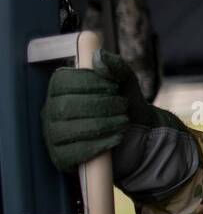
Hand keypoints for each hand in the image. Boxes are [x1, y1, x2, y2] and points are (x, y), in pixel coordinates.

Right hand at [42, 50, 184, 172]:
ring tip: (124, 121)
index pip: (62, 82)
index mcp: (61, 89)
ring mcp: (54, 135)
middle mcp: (52, 111)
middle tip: (122, 106)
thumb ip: (115, 67)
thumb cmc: (125, 105)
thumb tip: (99, 56)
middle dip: (99, 105)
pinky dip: (98, 144)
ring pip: (68, 130)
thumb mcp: (125, 83)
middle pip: (65, 106)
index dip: (88, 83)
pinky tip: (116, 138)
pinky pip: (73, 153)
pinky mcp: (61, 157)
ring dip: (101, 124)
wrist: (140, 136)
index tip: (114, 87)